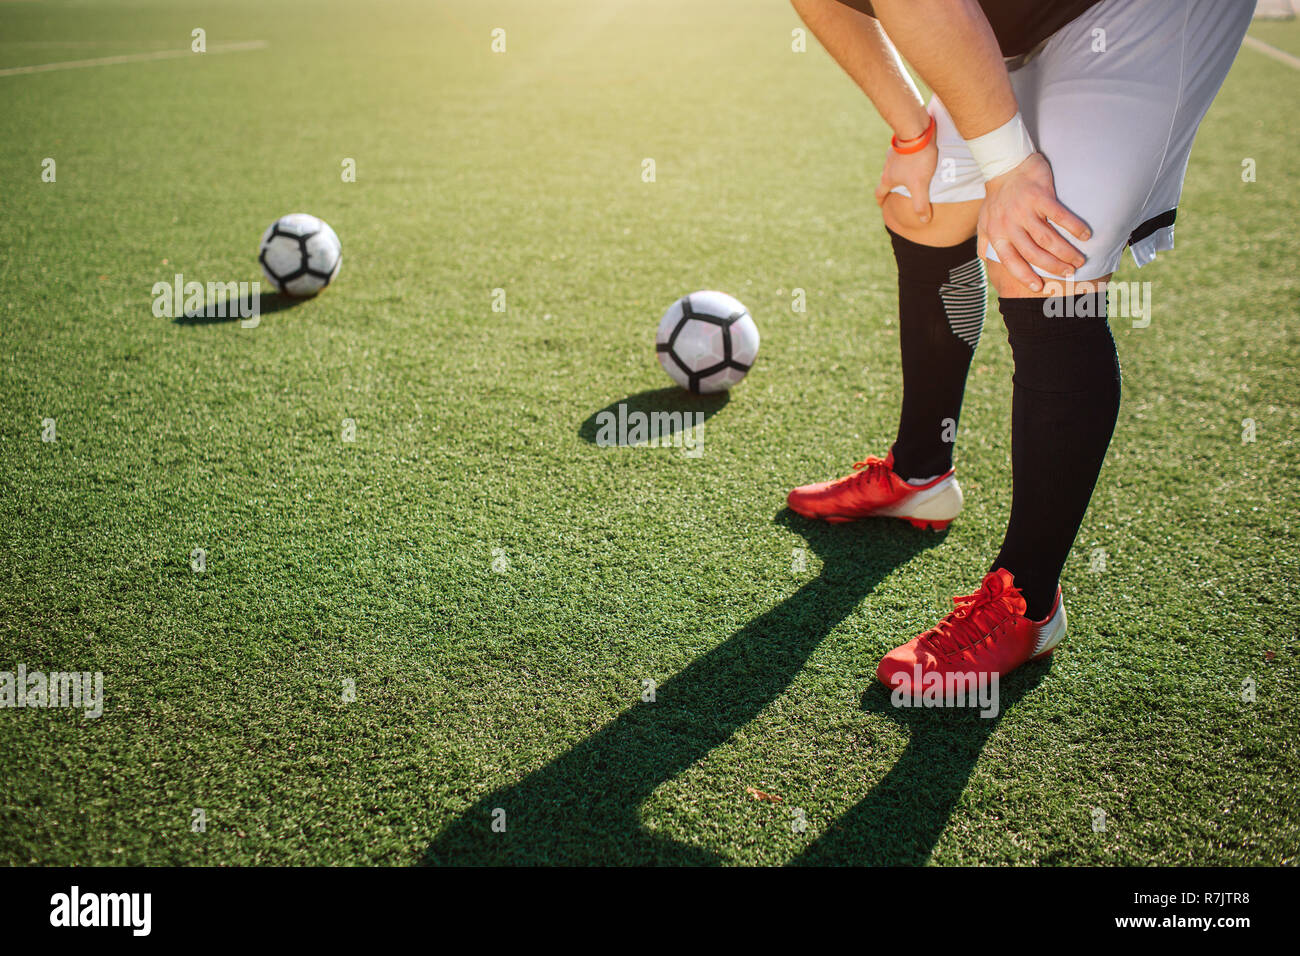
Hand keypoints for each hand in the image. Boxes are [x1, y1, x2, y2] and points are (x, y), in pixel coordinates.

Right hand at [874, 137, 937, 222]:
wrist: (916, 130)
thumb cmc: (916, 158)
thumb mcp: (919, 184)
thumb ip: (921, 203)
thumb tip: (924, 220)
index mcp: (888, 178)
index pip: (879, 193)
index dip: (881, 201)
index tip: (883, 205)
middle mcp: (887, 165)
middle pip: (887, 179)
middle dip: (892, 186)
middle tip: (900, 191)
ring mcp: (894, 153)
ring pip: (895, 166)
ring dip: (901, 171)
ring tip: (912, 175)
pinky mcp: (903, 142)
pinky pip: (904, 154)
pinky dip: (908, 158)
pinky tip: (918, 158)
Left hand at [976, 152, 1089, 290]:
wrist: (1005, 164)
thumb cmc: (997, 196)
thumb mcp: (983, 221)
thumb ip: (985, 242)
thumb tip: (986, 260)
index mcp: (997, 233)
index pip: (1011, 261)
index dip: (1025, 276)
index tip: (1039, 287)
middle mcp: (1010, 224)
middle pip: (1034, 253)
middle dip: (1053, 267)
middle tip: (1069, 273)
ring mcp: (1025, 210)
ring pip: (1048, 239)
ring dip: (1066, 252)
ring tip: (1079, 260)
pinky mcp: (1040, 196)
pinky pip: (1060, 216)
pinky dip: (1074, 227)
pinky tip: (1085, 236)